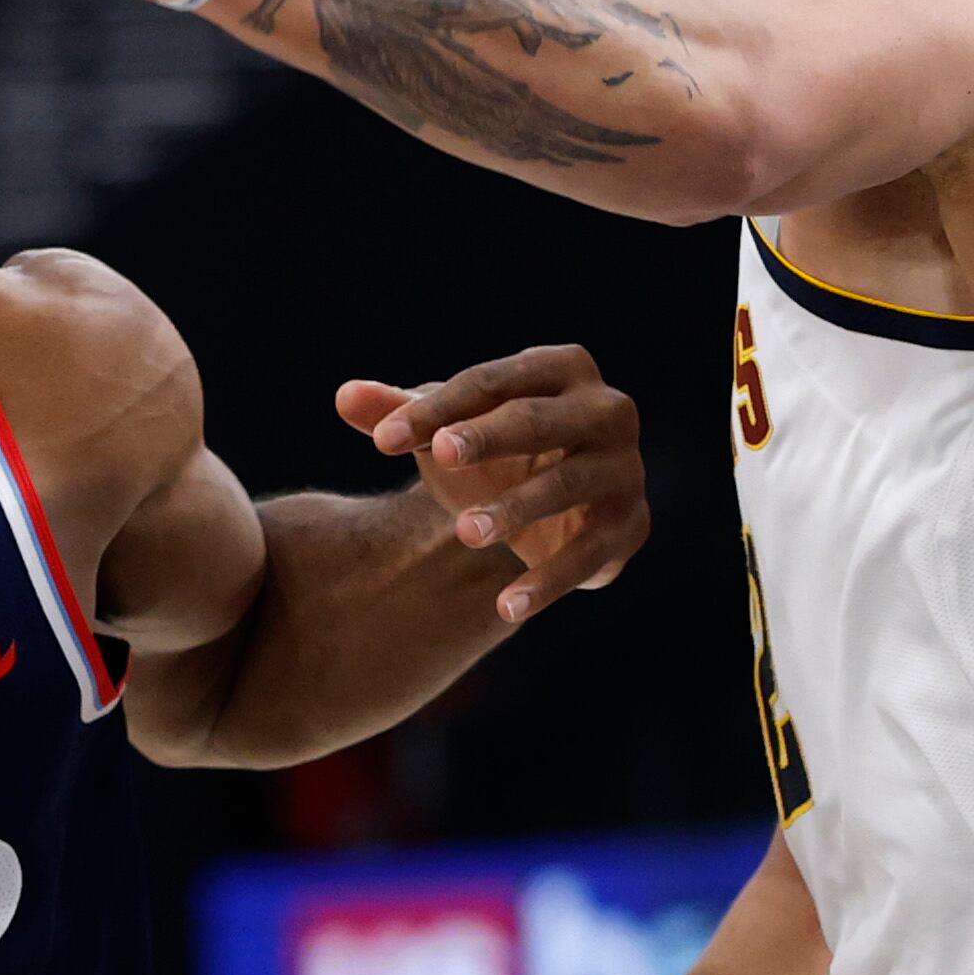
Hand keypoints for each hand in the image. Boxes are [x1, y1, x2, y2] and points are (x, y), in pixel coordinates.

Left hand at [337, 344, 648, 623]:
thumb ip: (399, 413)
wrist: (560, 511)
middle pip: (538, 420)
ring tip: (465, 533)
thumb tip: (344, 396)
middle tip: (439, 455)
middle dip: (488, 436)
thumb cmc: (497, 452)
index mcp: (562, 367)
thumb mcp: (449, 431)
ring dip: (516, 508)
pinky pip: (588, 553)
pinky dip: (548, 582)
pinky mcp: (630, 525)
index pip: (491, 382)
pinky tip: (506, 606)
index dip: (436, 409)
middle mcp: (606, 409)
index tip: (381, 441)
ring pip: (567, 484)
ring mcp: (624, 468)